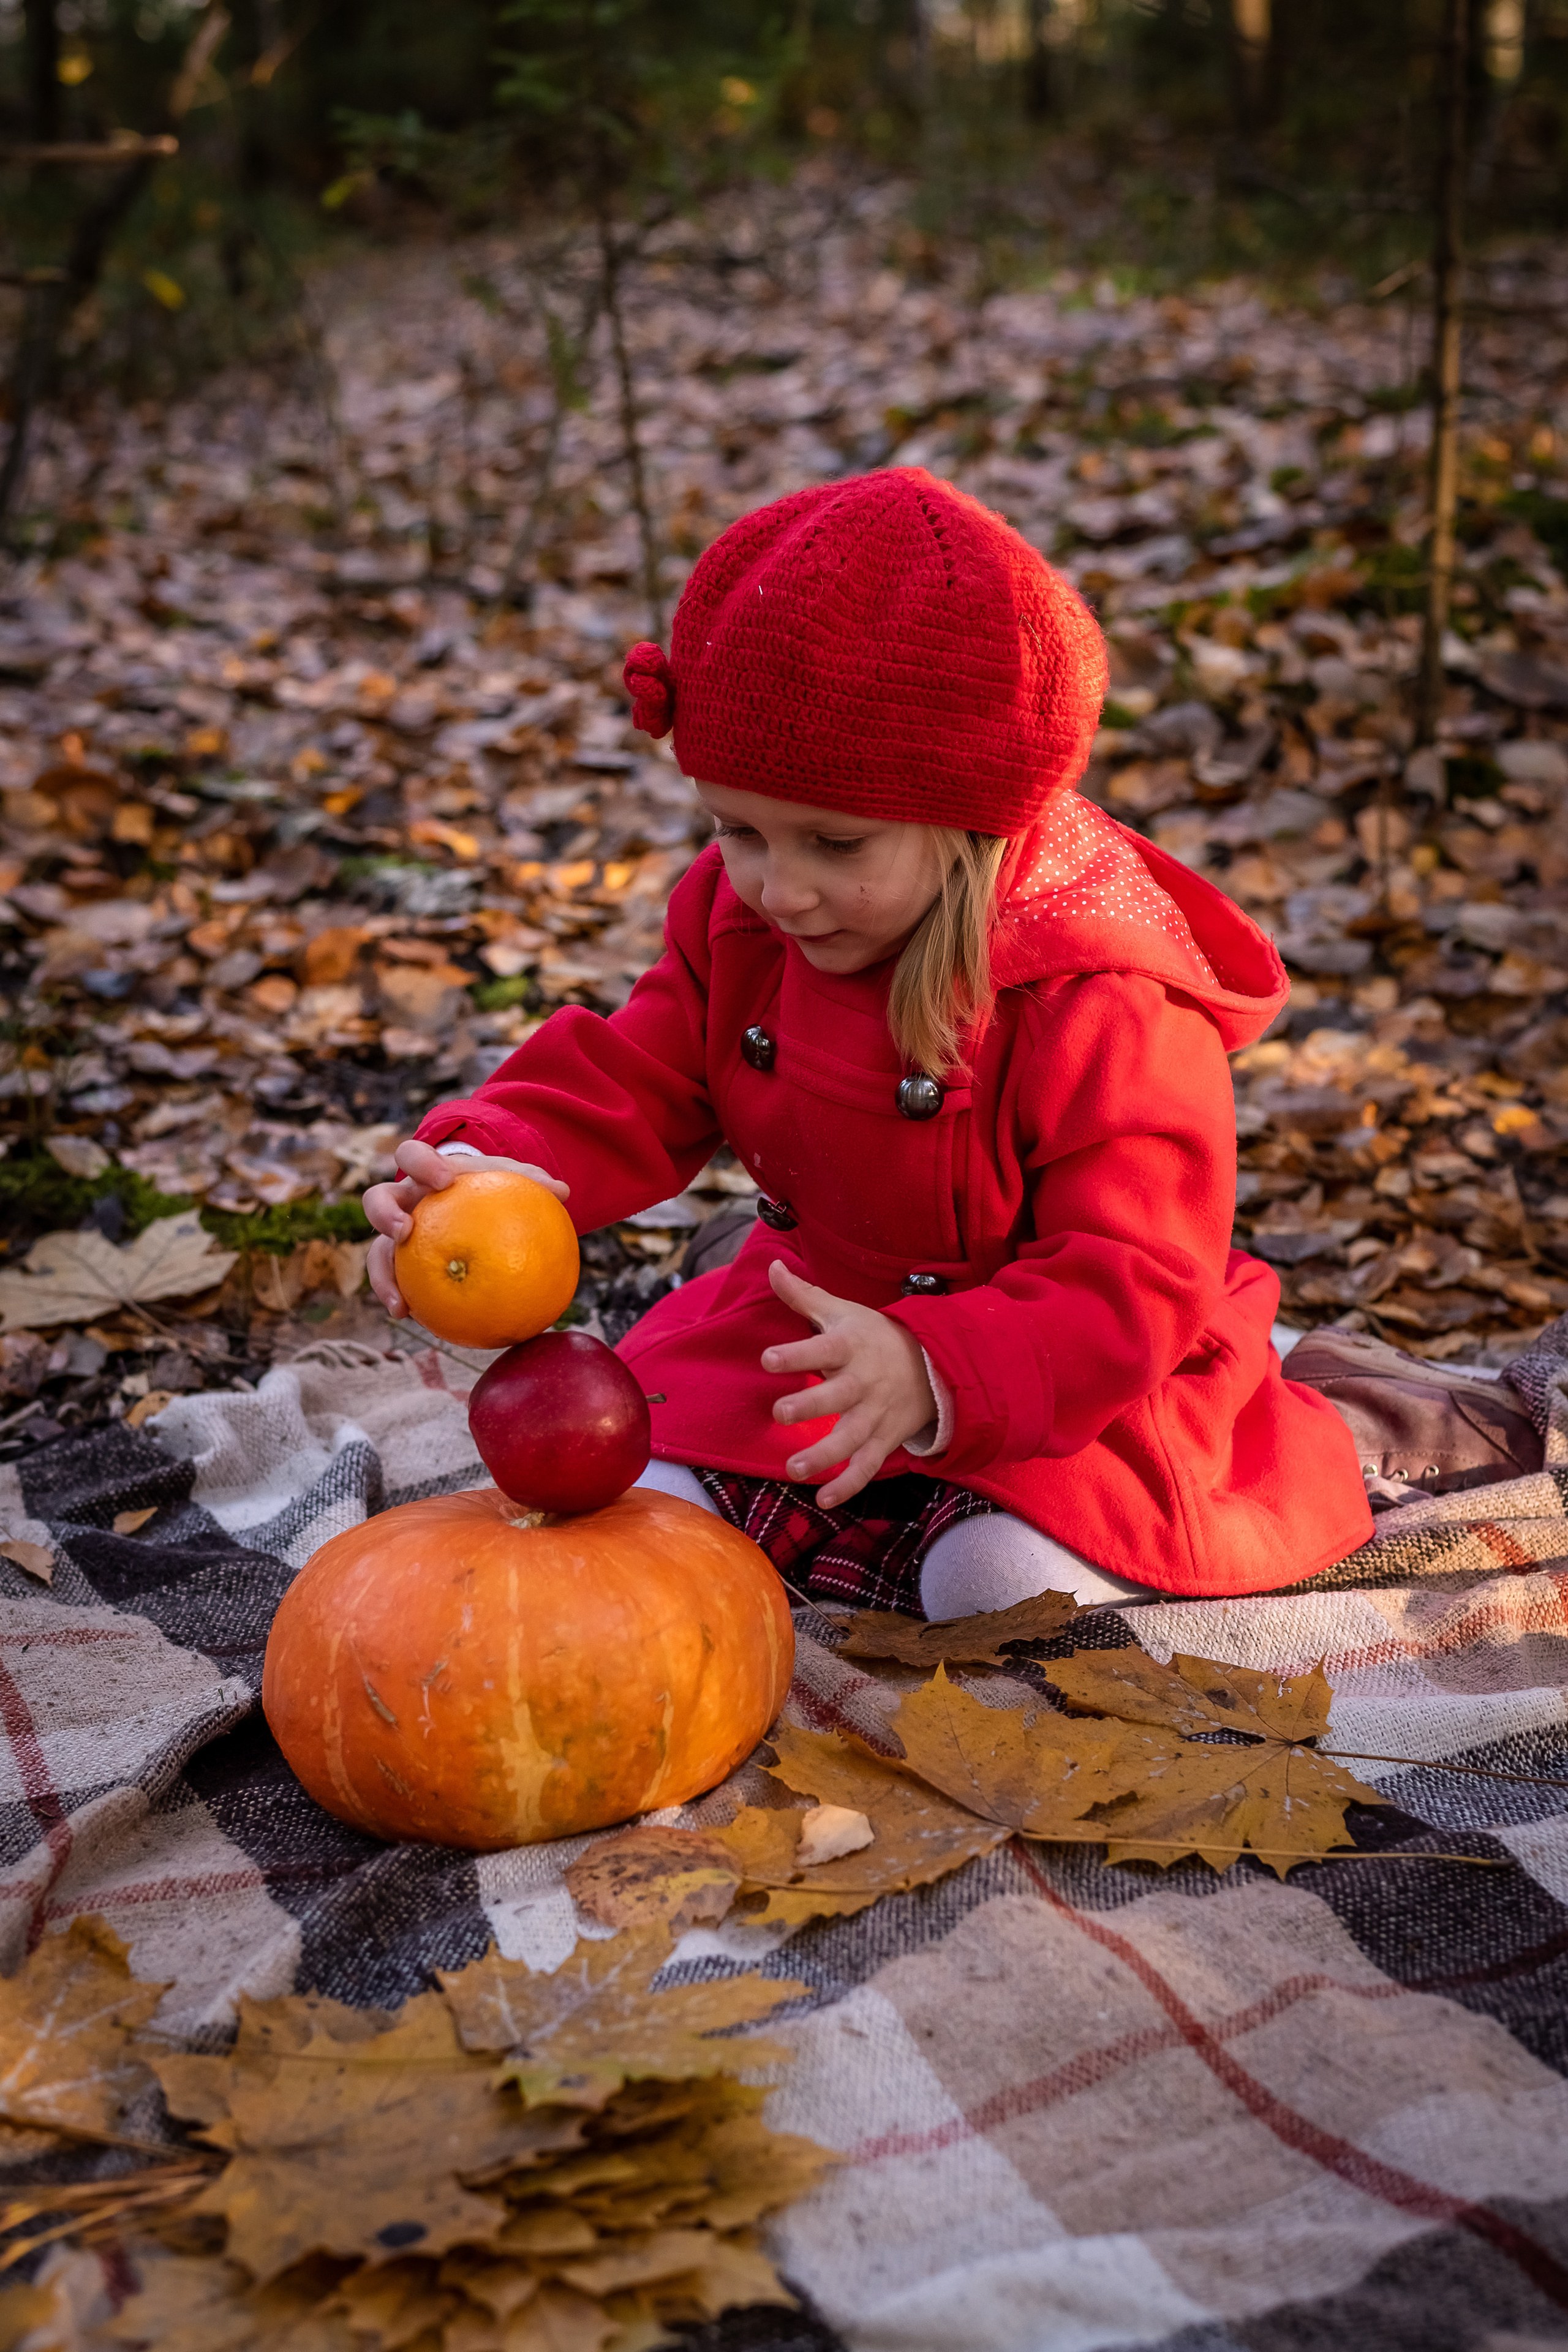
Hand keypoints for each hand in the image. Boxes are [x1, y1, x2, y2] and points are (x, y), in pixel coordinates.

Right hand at [364, 1140, 569, 1317]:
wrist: (468, 1201)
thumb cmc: (489, 1185)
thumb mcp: (509, 1178)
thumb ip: (532, 1182)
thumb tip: (563, 1191)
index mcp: (423, 1173)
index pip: (411, 1156)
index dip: (421, 1164)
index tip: (444, 1181)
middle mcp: (401, 1201)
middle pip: (376, 1200)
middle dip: (384, 1215)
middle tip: (404, 1232)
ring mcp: (394, 1234)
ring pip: (376, 1251)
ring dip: (382, 1276)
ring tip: (400, 1303)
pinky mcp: (397, 1263)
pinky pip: (394, 1282)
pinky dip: (400, 1299)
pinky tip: (413, 1319)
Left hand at [762, 1259, 936, 1509]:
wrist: (933, 1365)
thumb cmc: (873, 1336)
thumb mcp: (842, 1312)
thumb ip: (803, 1295)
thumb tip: (772, 1266)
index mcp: (852, 1347)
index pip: (823, 1348)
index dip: (797, 1353)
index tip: (767, 1359)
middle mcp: (865, 1382)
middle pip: (839, 1395)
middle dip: (811, 1405)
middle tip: (780, 1414)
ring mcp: (876, 1414)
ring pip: (852, 1438)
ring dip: (825, 1455)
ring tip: (794, 1469)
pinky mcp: (883, 1440)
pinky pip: (868, 1466)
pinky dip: (849, 1485)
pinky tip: (823, 1500)